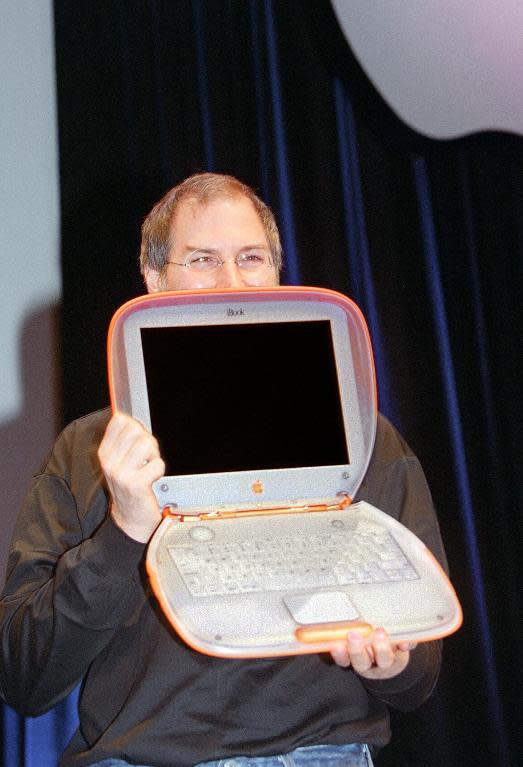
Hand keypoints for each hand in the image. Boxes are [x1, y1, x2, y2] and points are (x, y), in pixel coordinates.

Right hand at [98, 412, 164, 542]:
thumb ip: (125, 441)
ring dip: (154, 456)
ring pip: (147, 444)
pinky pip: (157, 464)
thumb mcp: (120, 462)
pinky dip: (159, 470)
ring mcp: (121, 473)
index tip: (138, 441)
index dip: (136, 427)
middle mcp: (109, 462)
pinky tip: (152, 480)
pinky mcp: (135, 484)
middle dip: (148, 441)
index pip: (120, 421)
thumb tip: (129, 419)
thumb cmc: (130, 487)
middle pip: (136, 430)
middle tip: (147, 457)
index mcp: (104, 453)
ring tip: (149, 468)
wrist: (130, 519)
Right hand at [329, 627, 416, 678]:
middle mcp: (370, 663)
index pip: (344, 660)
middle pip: (362, 662)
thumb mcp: (354, 638)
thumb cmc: (366, 643)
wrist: (393, 659)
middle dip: (357, 651)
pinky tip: (405, 643)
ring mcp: (387, 661)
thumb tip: (335, 629)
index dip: (340, 655)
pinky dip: (407, 644)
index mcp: (354, 658)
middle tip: (353, 636)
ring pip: (384, 660)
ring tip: (379, 632)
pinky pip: (406, 648)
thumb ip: (343, 631)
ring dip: (381, 648)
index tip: (335, 645)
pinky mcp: (403, 653)